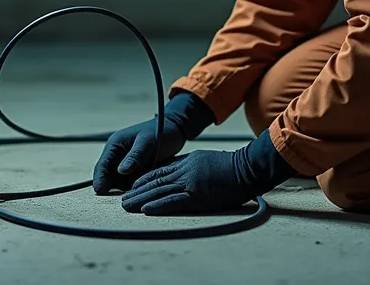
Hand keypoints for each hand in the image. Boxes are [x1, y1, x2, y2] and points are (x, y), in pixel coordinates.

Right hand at [92, 116, 188, 193]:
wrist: (174, 130)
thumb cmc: (161, 130)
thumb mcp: (148, 142)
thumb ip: (135, 156)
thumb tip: (121, 171)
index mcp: (115, 145)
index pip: (102, 165)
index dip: (100, 178)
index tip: (100, 190)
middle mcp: (118, 156)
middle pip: (108, 177)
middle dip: (112, 187)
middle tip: (122, 197)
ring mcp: (126, 165)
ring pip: (120, 183)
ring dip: (125, 189)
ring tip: (136, 192)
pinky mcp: (135, 171)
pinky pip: (131, 183)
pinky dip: (135, 188)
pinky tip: (143, 190)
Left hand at [120, 149, 255, 214]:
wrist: (246, 168)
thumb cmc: (232, 166)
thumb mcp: (206, 159)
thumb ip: (192, 165)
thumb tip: (182, 172)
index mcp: (187, 162)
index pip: (160, 170)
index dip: (144, 179)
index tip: (132, 186)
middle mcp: (184, 171)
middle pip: (155, 181)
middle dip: (137, 190)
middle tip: (123, 198)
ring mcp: (189, 183)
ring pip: (159, 191)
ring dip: (141, 198)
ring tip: (127, 205)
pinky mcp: (196, 196)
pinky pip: (173, 201)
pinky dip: (157, 205)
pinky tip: (145, 210)